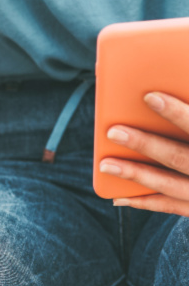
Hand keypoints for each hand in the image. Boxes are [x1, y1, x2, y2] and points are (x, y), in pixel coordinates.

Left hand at [102, 92, 188, 215]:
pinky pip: (171, 207)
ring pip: (171, 186)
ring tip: (105, 164)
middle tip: (113, 131)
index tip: (150, 96)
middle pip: (180, 157)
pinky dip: (144, 202)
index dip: (177, 114)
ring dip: (136, 175)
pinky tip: (118, 196)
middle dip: (145, 144)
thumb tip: (179, 78)